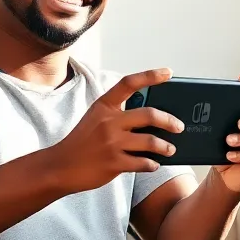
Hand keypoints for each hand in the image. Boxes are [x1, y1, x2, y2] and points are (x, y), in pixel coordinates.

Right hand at [51, 69, 185, 193]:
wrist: (60, 166)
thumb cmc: (83, 141)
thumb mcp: (96, 118)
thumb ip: (118, 114)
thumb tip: (151, 116)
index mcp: (104, 106)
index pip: (129, 83)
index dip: (151, 75)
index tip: (168, 73)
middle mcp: (109, 122)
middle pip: (149, 115)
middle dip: (170, 121)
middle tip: (179, 126)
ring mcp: (112, 143)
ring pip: (151, 142)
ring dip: (166, 147)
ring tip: (171, 149)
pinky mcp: (114, 163)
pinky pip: (143, 163)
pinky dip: (152, 164)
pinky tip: (154, 164)